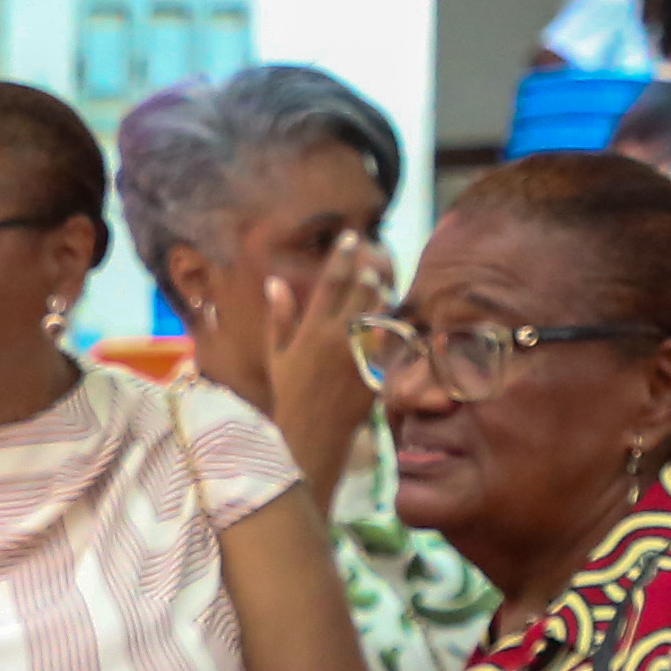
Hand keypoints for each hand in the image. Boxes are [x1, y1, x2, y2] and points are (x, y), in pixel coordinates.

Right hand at [254, 232, 386, 494]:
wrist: (312, 434)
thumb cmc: (289, 394)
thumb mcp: (277, 355)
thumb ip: (279, 317)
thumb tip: (275, 281)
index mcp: (312, 331)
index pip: (330, 283)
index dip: (342, 256)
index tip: (352, 235)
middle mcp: (339, 337)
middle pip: (363, 291)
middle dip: (372, 268)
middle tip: (376, 253)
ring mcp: (363, 353)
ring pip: (383, 310)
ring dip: (386, 291)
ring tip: (386, 277)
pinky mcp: (379, 368)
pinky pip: (393, 337)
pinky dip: (395, 321)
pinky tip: (395, 311)